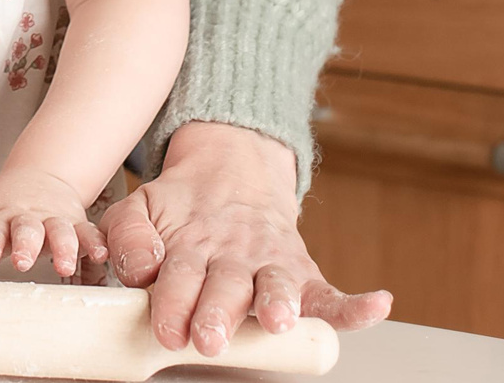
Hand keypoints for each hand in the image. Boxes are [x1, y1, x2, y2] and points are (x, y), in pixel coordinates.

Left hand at [0, 167, 106, 279]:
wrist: (36, 177)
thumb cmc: (3, 211)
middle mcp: (26, 217)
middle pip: (26, 229)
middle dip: (25, 245)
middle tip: (21, 262)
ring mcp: (52, 219)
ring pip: (59, 230)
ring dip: (63, 247)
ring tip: (64, 266)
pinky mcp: (76, 223)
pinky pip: (87, 232)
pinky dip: (95, 242)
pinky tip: (101, 255)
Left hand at [100, 122, 390, 357]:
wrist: (233, 170)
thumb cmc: (182, 206)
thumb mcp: (141, 207)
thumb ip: (127, 234)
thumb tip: (140, 266)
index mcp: (191, 244)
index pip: (179, 275)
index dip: (171, 302)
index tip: (166, 327)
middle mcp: (234, 256)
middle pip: (227, 286)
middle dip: (218, 311)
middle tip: (209, 335)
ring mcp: (271, 265)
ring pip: (277, 285)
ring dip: (278, 303)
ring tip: (277, 319)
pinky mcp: (303, 273)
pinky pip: (332, 291)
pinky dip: (356, 304)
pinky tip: (376, 306)